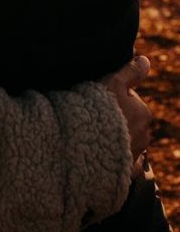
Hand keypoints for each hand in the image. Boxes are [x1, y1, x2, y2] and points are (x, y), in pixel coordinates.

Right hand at [100, 55, 151, 173]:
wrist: (86, 145)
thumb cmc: (99, 109)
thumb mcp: (113, 83)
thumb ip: (130, 71)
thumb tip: (145, 60)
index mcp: (143, 112)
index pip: (130, 100)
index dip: (112, 96)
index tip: (97, 98)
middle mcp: (144, 135)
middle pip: (130, 121)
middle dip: (117, 119)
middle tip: (94, 115)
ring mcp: (135, 155)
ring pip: (126, 141)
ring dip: (115, 138)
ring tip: (93, 134)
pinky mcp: (124, 172)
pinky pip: (122, 164)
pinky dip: (114, 160)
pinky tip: (101, 156)